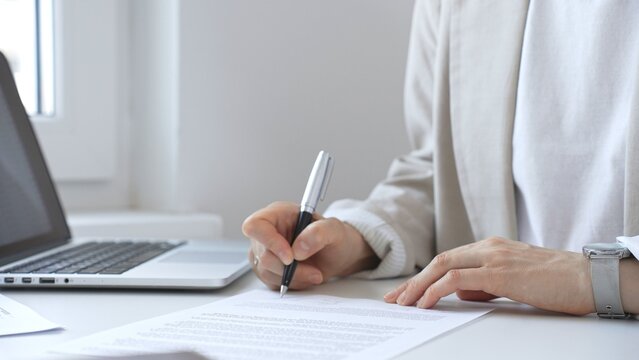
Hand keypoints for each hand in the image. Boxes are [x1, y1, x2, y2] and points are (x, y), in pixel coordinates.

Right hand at [242, 201, 379, 289]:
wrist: (338, 254)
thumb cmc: (335, 237)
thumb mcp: (335, 230)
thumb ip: (318, 233)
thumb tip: (298, 249)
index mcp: (277, 214)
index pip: (256, 225)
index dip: (268, 242)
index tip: (290, 258)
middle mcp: (267, 232)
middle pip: (262, 255)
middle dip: (289, 269)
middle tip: (314, 272)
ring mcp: (265, 252)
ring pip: (266, 272)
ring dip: (293, 278)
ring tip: (315, 273)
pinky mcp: (268, 269)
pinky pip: (272, 283)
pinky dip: (291, 284)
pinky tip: (306, 277)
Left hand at [384, 237, 594, 314]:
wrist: (586, 278)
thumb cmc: (555, 281)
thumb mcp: (513, 281)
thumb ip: (484, 284)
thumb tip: (458, 293)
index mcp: (490, 247)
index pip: (448, 259)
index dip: (424, 276)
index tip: (407, 292)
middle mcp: (488, 247)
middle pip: (439, 261)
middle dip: (413, 281)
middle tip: (394, 298)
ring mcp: (493, 257)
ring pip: (443, 266)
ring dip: (419, 286)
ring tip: (404, 303)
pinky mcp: (499, 272)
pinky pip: (457, 279)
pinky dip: (437, 290)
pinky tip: (426, 303)